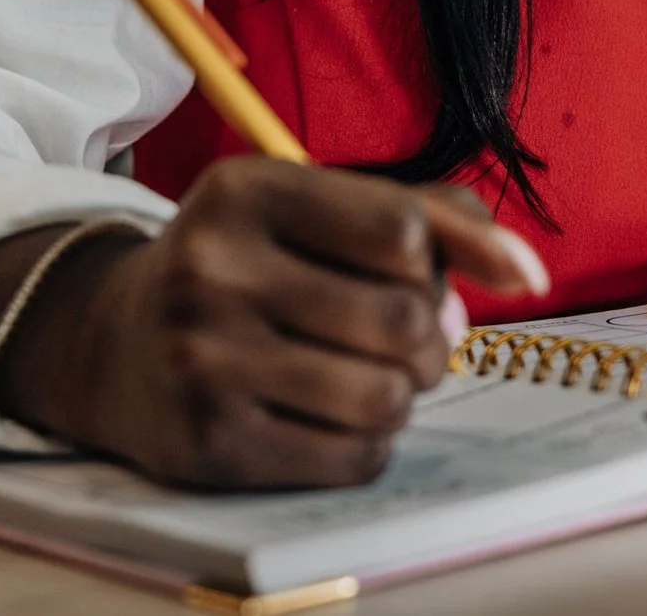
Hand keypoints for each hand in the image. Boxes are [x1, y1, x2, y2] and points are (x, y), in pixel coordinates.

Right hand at [0, 158, 547, 489]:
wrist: (114, 343)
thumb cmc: (252, 264)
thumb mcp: (320, 207)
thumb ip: (437, 217)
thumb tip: (531, 274)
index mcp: (246, 190)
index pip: (402, 230)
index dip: (433, 262)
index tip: (414, 274)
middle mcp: (213, 269)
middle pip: (404, 320)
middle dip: (430, 337)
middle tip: (404, 336)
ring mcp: (204, 360)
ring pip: (386, 398)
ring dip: (401, 394)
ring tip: (365, 373)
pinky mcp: (209, 443)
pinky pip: (354, 458)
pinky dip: (368, 442)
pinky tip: (330, 414)